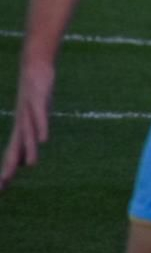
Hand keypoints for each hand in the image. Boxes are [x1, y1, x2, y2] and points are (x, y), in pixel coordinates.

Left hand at [1, 64, 55, 191]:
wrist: (34, 63)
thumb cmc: (36, 91)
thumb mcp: (34, 114)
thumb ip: (31, 131)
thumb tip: (30, 147)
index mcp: (21, 127)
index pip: (12, 152)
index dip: (7, 170)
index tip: (2, 189)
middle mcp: (22, 121)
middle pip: (15, 147)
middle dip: (10, 165)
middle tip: (4, 184)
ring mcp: (29, 110)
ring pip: (27, 133)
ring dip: (28, 149)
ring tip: (31, 165)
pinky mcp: (39, 98)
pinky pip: (40, 116)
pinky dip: (40, 127)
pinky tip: (43, 139)